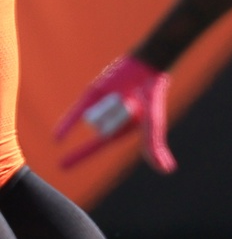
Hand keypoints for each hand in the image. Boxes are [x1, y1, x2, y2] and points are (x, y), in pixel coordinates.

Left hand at [54, 55, 174, 173]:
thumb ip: (154, 145)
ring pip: (92, 116)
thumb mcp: (152, 122)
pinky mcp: (91, 94)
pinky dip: (67, 125)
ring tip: (122, 95)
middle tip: (131, 103)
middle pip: (101, 127)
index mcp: (121, 130)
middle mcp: (107, 120)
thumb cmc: (153, 96)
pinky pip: (76, 111)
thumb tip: (167, 170)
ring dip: (109, 106)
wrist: (146, 67)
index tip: (61, 166)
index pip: (98, 145)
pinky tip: (56, 138)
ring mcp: (97, 107)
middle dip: (115, 116)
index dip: (80, 155)